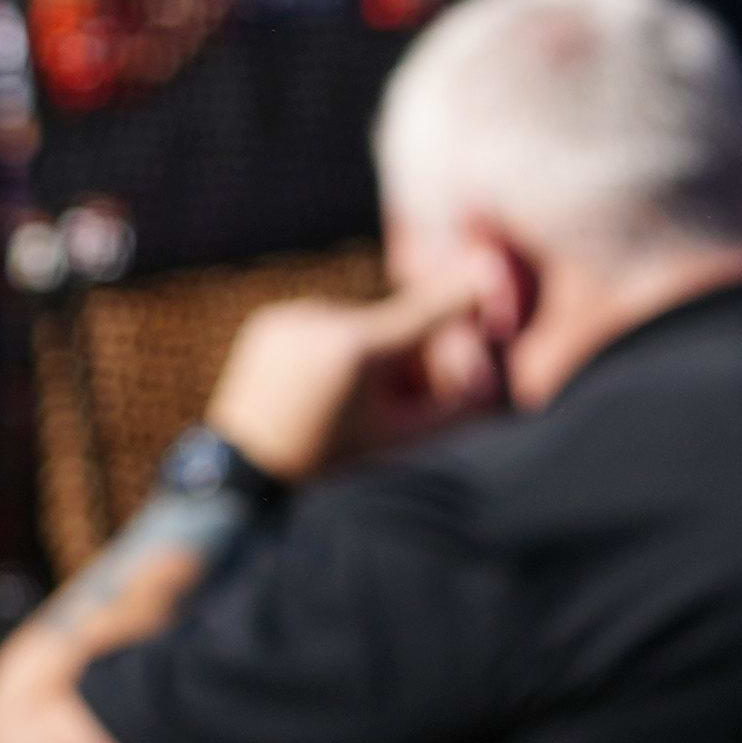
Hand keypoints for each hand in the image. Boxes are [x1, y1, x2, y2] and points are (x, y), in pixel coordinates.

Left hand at [208, 278, 490, 482]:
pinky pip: (324, 325)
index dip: (463, 296)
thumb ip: (453, 408)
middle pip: (394, 325)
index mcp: (354, 350)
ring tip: (346, 400)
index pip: (427, 313)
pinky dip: (333, 349)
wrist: (241, 471)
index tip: (490, 272)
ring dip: (368, 354)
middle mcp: (319, 320)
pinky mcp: (271, 320)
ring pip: (360, 325)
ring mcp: (290, 316)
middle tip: (397, 397)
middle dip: (406, 356)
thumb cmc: (329, 460)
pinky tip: (316, 385)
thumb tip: (500, 387)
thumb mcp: (399, 438)